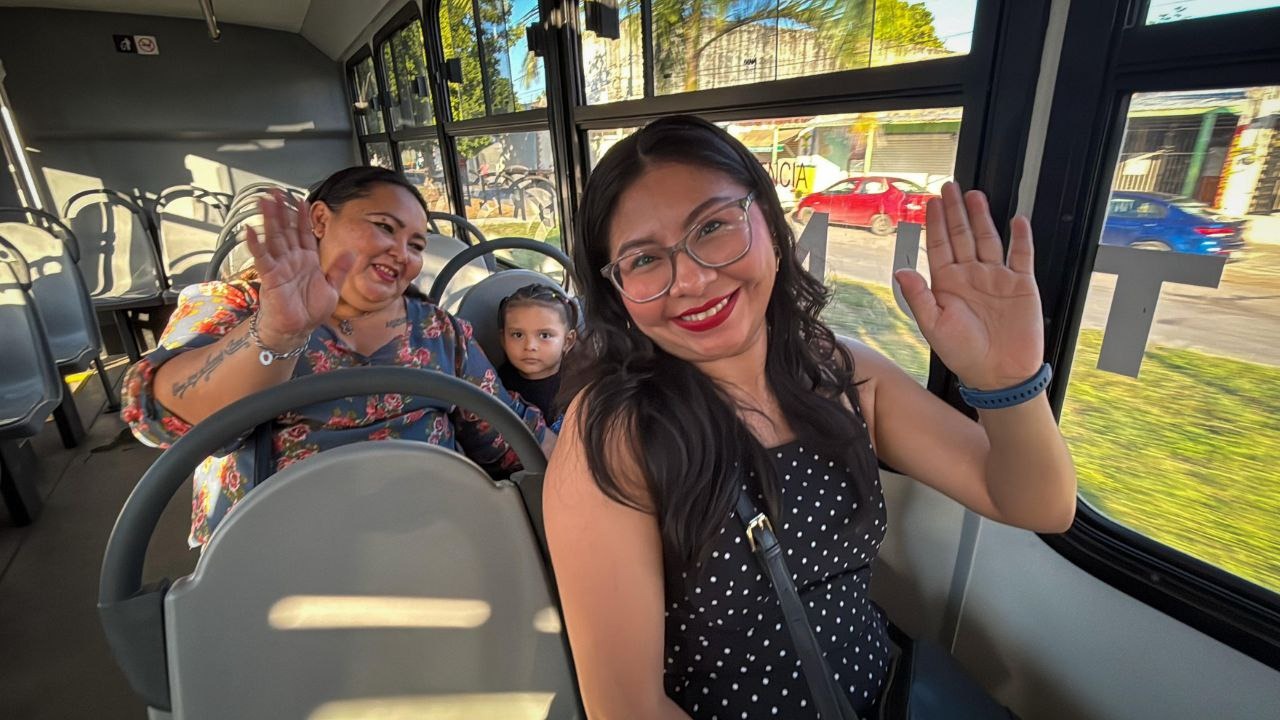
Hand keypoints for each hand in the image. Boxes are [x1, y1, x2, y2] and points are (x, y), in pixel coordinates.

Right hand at [246, 191, 354, 348]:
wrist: (297, 329)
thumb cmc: (311, 310)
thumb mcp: (332, 288)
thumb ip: (340, 269)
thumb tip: (352, 252)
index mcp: (307, 260)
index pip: (304, 233)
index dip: (301, 216)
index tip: (300, 199)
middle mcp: (292, 259)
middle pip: (285, 230)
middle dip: (281, 210)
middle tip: (275, 192)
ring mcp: (280, 266)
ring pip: (273, 238)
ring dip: (268, 220)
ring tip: (264, 202)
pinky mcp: (270, 277)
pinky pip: (262, 258)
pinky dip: (256, 245)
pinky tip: (250, 231)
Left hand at [894, 183, 1043, 389]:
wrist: (999, 374)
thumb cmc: (963, 354)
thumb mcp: (933, 325)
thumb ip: (918, 296)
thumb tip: (901, 270)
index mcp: (947, 284)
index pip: (939, 246)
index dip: (934, 223)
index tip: (930, 202)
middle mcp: (971, 276)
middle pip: (962, 235)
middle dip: (955, 211)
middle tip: (950, 187)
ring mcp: (997, 278)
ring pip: (989, 239)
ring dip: (982, 218)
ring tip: (976, 196)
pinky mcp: (1021, 285)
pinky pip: (1022, 256)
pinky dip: (1021, 238)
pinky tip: (1017, 220)